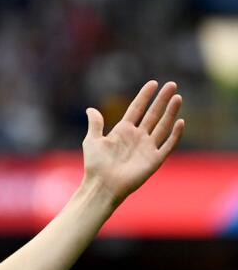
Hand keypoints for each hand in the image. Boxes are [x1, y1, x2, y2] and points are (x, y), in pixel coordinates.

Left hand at [82, 80, 184, 207]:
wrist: (102, 185)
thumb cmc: (95, 165)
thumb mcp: (92, 141)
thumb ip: (95, 124)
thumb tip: (90, 109)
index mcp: (123, 131)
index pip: (137, 109)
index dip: (145, 96)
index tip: (153, 83)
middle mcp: (137, 137)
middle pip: (153, 114)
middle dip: (162, 100)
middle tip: (172, 84)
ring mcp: (147, 148)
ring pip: (162, 126)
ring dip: (170, 112)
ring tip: (177, 97)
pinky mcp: (154, 160)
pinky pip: (168, 145)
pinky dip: (174, 134)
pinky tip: (180, 122)